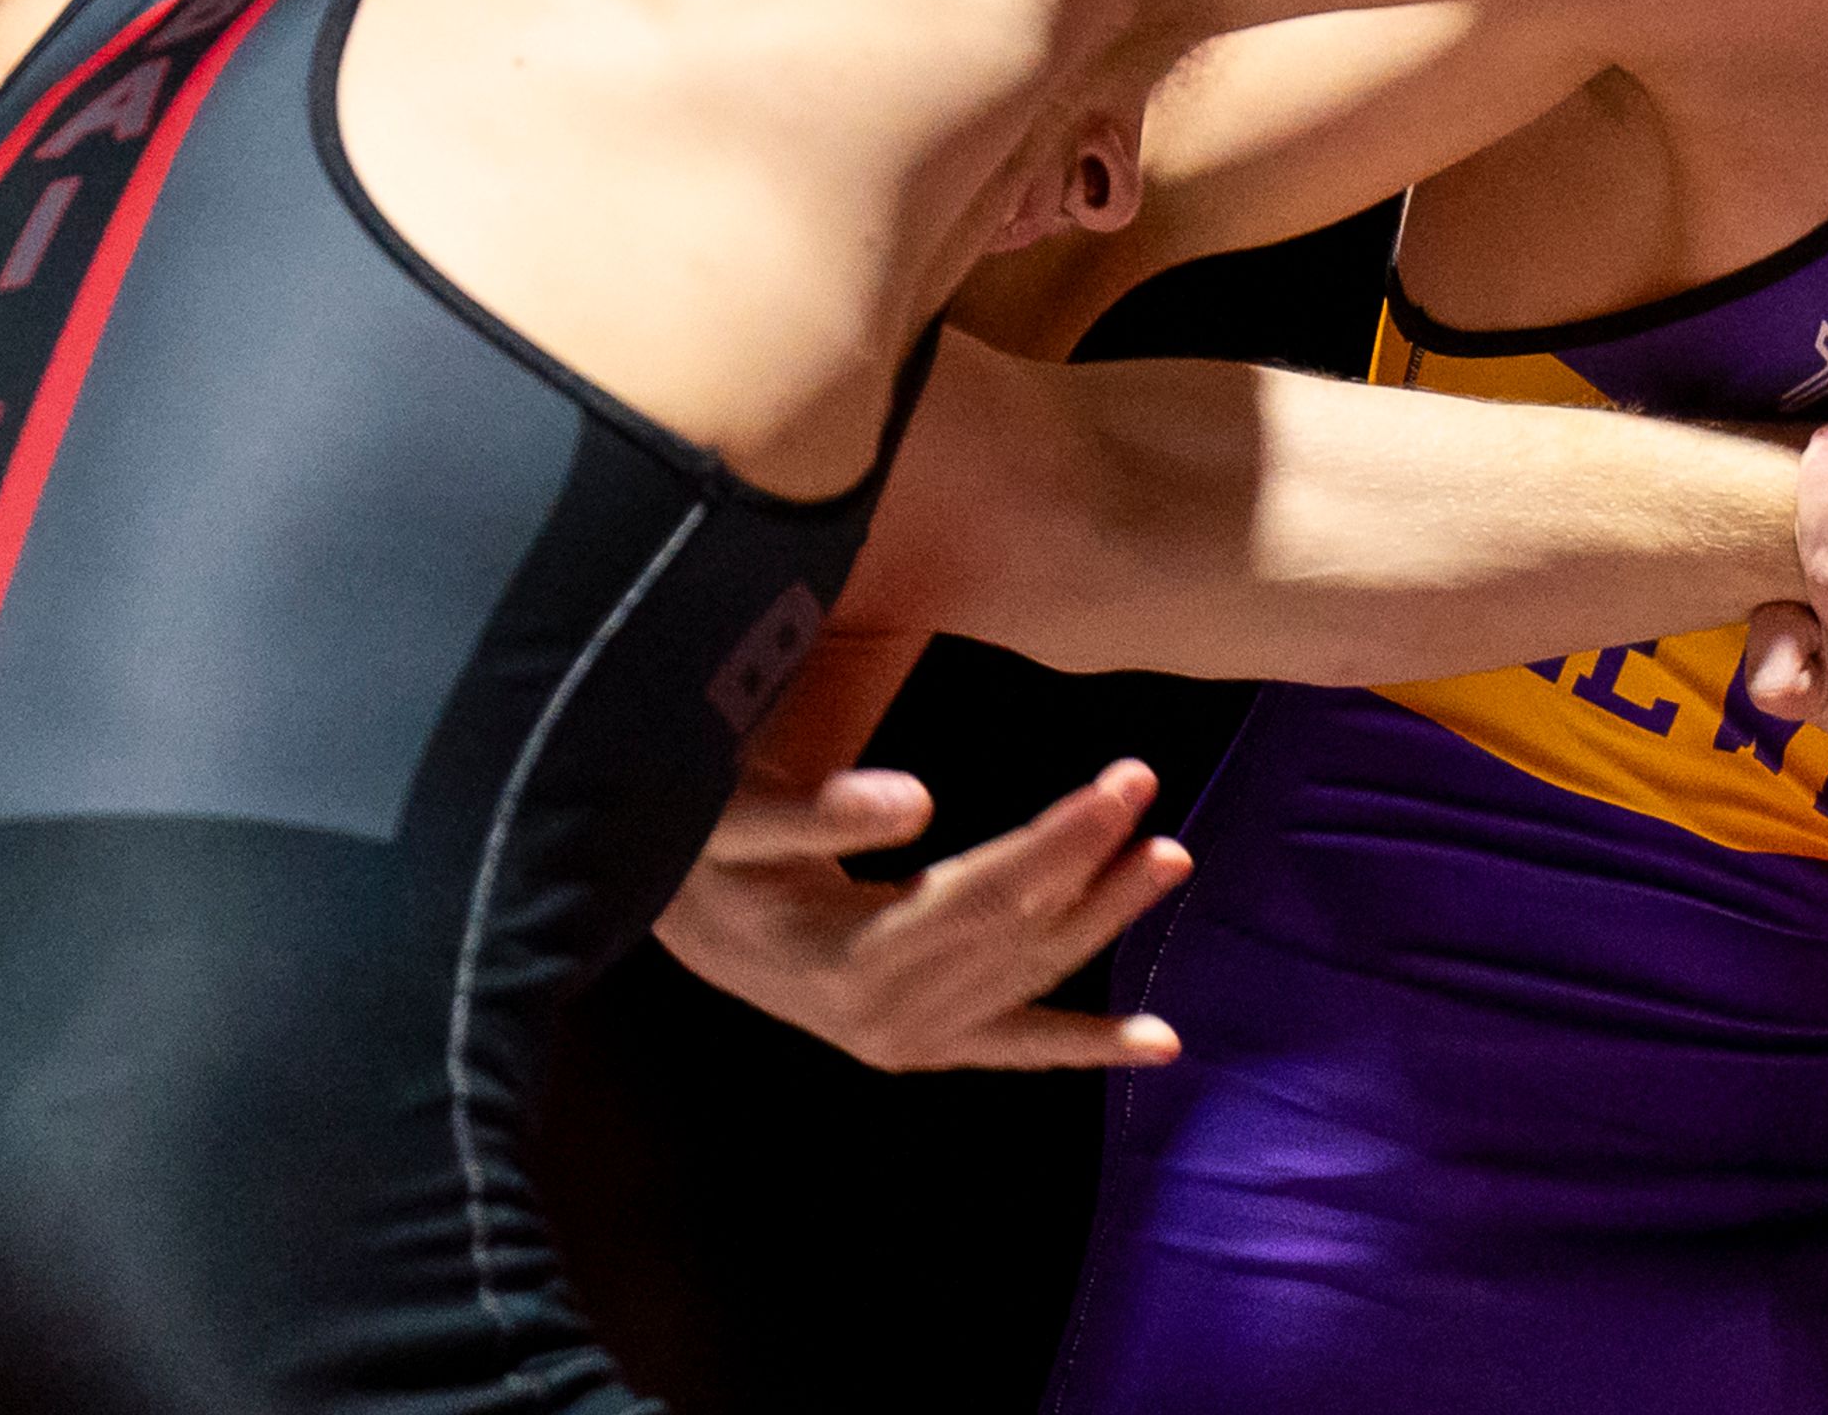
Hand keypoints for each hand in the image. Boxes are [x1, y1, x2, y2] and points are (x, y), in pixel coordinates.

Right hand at [652, 758, 1192, 1071]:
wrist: (659, 921)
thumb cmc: (693, 855)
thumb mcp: (730, 822)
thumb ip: (811, 811)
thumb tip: (914, 800)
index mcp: (850, 961)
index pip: (987, 894)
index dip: (1062, 839)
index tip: (1126, 780)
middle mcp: (886, 1017)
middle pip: (1021, 934)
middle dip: (1096, 864)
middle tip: (1148, 788)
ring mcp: (903, 1041)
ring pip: (1030, 978)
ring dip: (1104, 922)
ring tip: (1168, 858)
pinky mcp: (913, 1046)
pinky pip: (1014, 1044)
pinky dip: (1086, 1042)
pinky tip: (1159, 1043)